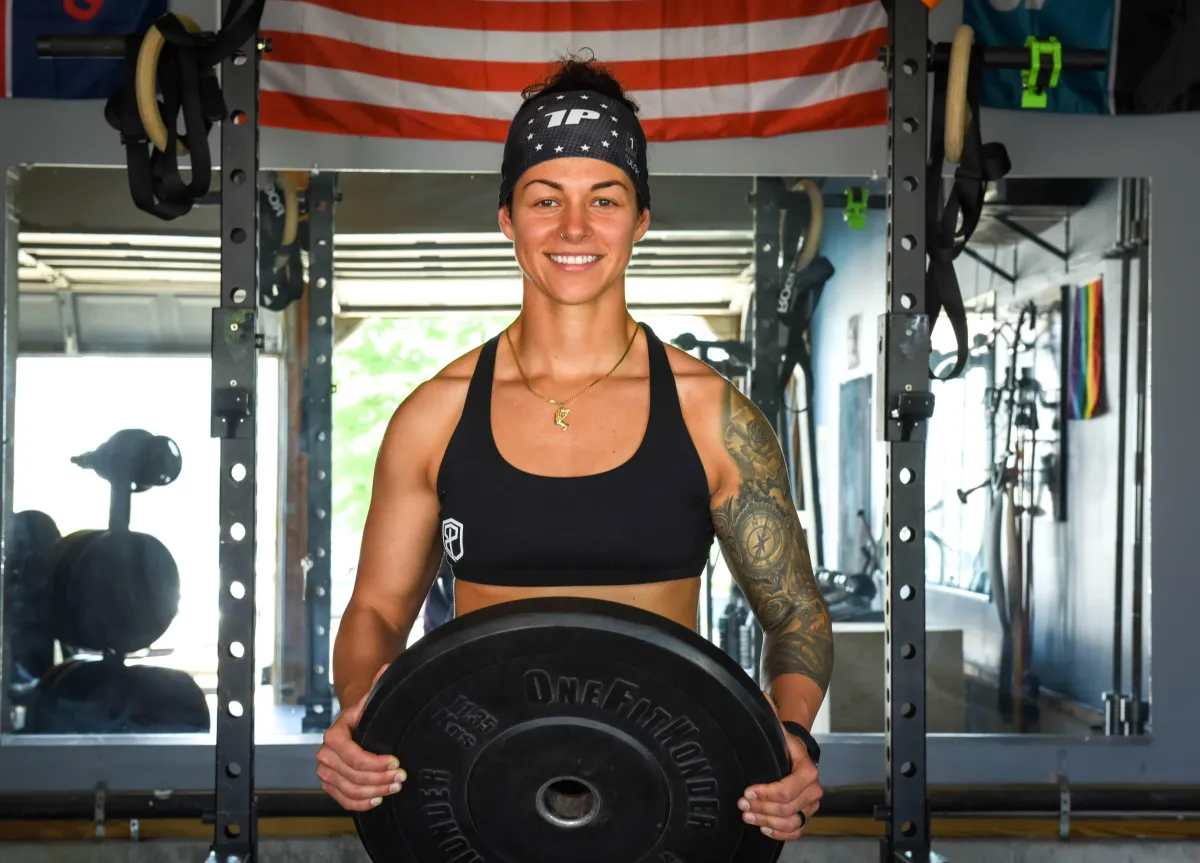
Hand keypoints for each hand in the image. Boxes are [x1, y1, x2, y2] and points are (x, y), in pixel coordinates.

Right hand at [316, 663, 404, 811]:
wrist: (353, 725)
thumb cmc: (364, 714)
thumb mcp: (370, 700)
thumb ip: (378, 685)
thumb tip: (386, 667)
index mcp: (334, 734)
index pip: (352, 755)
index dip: (375, 762)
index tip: (396, 762)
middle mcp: (325, 754)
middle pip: (353, 775)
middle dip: (380, 779)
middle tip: (402, 777)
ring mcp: (326, 771)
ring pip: (350, 789)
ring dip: (375, 791)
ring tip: (395, 786)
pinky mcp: (330, 785)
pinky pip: (343, 800)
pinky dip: (360, 804)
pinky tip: (378, 800)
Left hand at [737, 697, 821, 839]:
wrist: (795, 753)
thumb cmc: (784, 743)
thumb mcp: (777, 728)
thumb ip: (769, 713)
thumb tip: (761, 695)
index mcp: (807, 768)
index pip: (788, 788)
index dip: (766, 793)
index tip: (747, 792)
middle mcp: (812, 789)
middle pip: (787, 808)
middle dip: (761, 808)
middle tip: (742, 805)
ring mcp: (809, 805)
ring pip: (791, 822)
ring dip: (767, 822)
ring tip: (748, 816)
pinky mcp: (804, 815)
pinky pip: (796, 831)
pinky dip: (780, 833)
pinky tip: (763, 828)